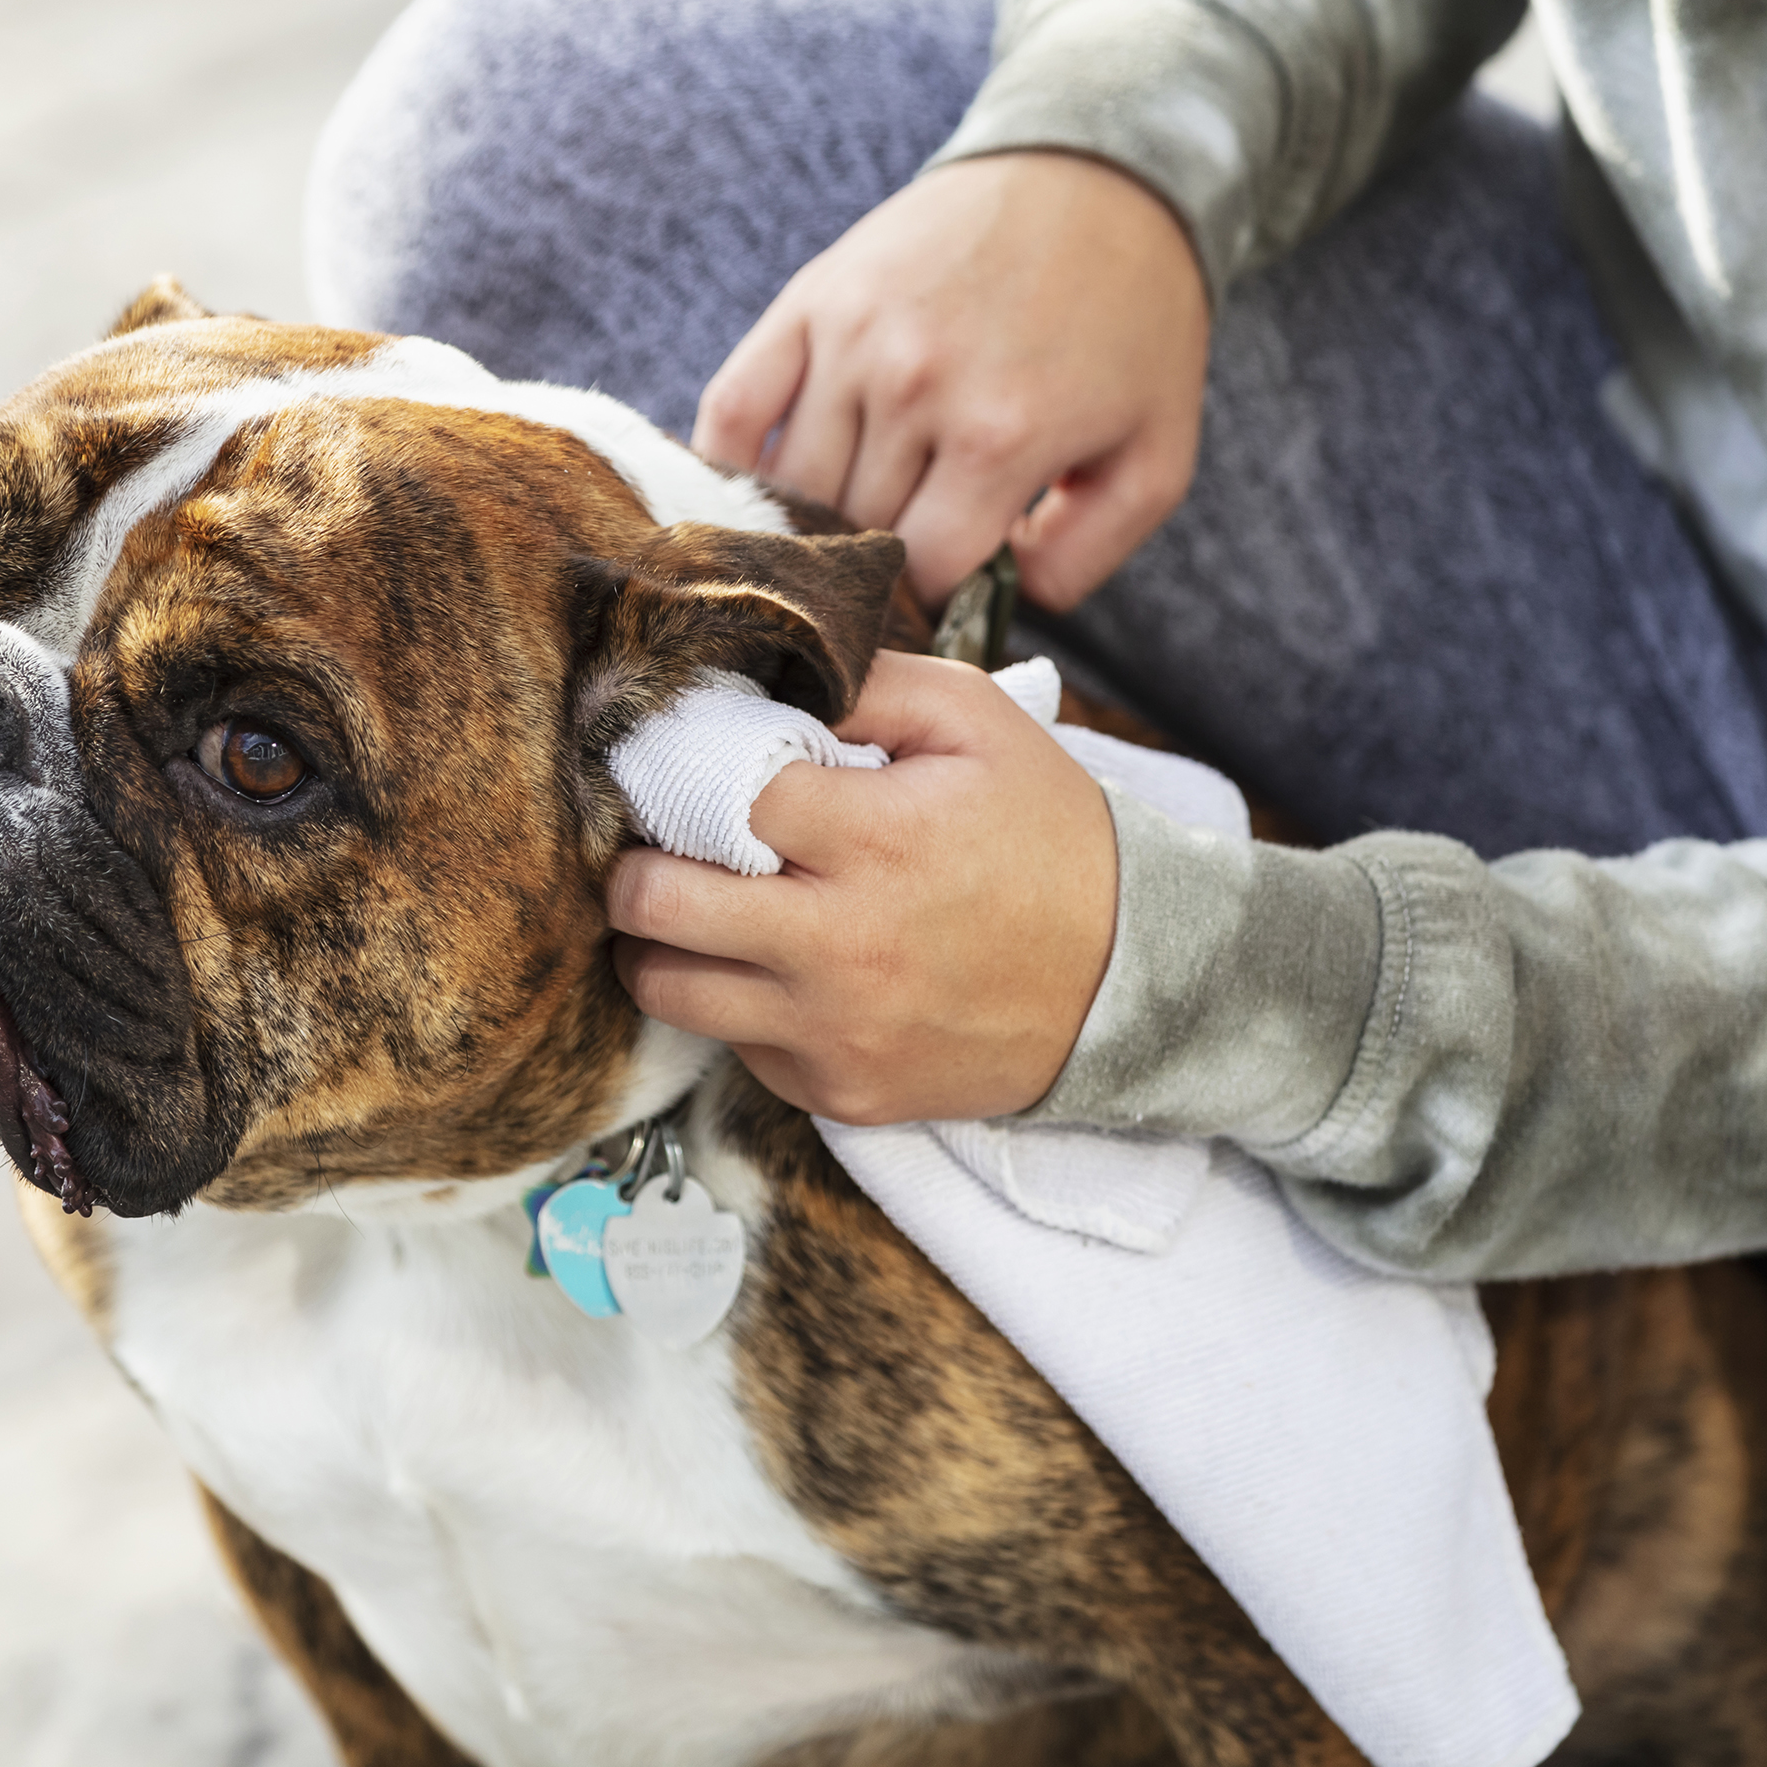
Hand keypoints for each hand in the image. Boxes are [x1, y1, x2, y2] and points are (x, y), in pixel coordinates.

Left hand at [605, 655, 1116, 1123]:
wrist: (1130, 981)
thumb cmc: (1049, 838)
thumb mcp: (979, 722)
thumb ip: (867, 683)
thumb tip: (757, 674)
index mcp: (877, 837)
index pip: (712, 791)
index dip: (683, 769)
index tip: (681, 765)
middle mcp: (844, 943)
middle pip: (655, 901)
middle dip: (636, 863)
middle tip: (656, 844)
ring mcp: (837, 1031)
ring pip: (667, 987)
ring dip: (661, 943)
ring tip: (698, 909)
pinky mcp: (842, 1093)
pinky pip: (735, 1048)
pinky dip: (737, 1004)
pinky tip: (780, 968)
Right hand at [694, 151, 1209, 607]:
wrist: (1093, 177)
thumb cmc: (1132, 327)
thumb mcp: (1156, 456)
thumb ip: (1088, 555)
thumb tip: (997, 602)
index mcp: (999, 437)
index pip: (924, 572)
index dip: (936, 599)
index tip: (950, 588)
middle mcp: (913, 388)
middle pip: (854, 533)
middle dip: (878, 564)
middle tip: (902, 560)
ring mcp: (852, 340)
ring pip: (792, 486)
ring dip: (813, 522)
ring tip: (848, 528)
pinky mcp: (811, 298)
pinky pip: (734, 408)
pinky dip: (731, 464)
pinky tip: (757, 493)